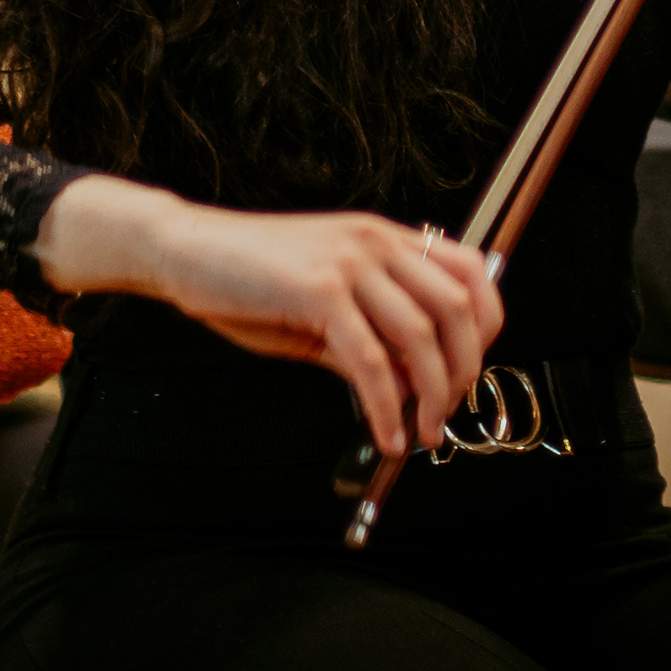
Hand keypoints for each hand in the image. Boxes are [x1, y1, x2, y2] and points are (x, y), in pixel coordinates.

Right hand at [34, 178, 503, 460]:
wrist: (185, 250)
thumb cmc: (248, 279)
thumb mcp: (322, 308)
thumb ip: (370, 339)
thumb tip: (409, 386)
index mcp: (384, 238)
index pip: (471, 271)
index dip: (486, 325)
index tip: (471, 370)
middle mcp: (376, 242)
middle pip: (457, 308)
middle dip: (463, 371)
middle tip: (445, 414)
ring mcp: (349, 262)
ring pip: (419, 336)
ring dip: (429, 396)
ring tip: (420, 433)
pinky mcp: (318, 290)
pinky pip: (368, 360)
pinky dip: (383, 406)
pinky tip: (383, 432)